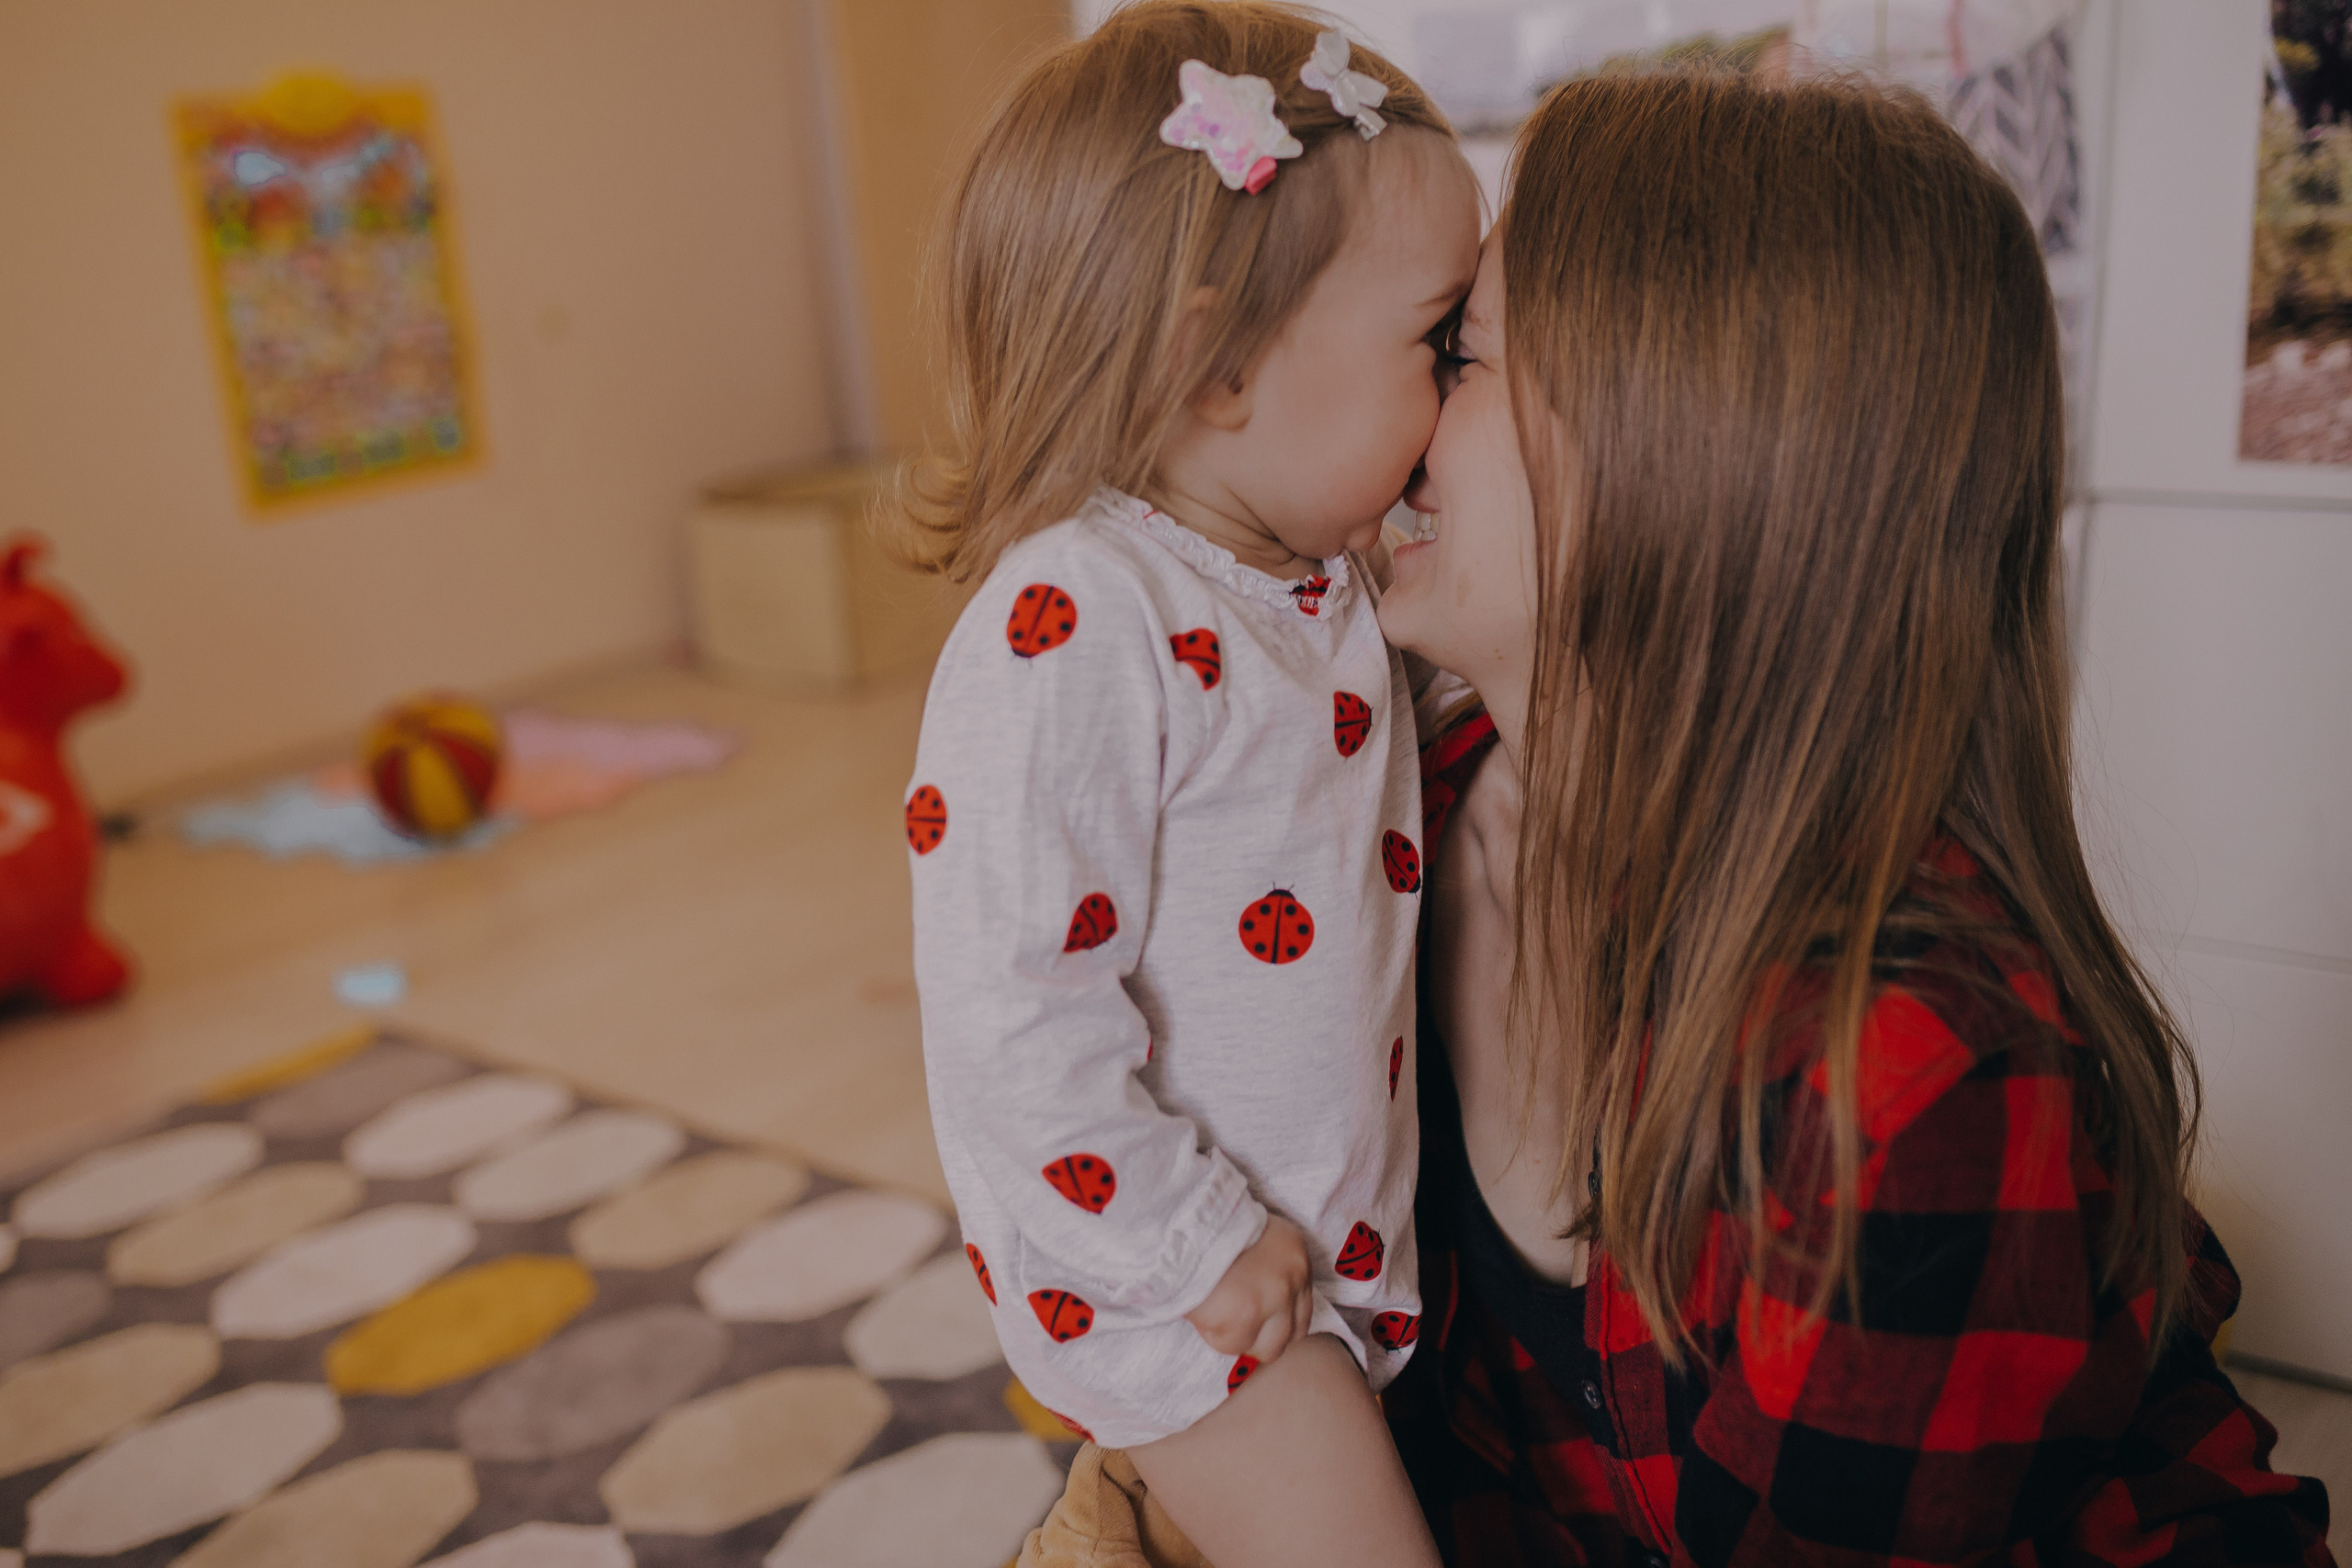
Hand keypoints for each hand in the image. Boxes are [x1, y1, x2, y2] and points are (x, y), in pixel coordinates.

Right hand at [1185, 1214, 1314, 1365]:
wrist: (1182, 1225)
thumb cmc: (1210, 1228)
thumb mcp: (1253, 1235)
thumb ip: (1268, 1266)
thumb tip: (1265, 1304)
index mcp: (1296, 1254)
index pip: (1304, 1309)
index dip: (1279, 1319)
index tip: (1257, 1318)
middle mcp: (1292, 1279)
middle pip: (1292, 1334)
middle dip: (1265, 1335)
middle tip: (1236, 1321)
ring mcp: (1271, 1302)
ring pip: (1268, 1348)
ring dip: (1242, 1338)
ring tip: (1218, 1314)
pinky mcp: (1243, 1320)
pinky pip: (1232, 1345)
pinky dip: (1214, 1334)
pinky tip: (1203, 1309)